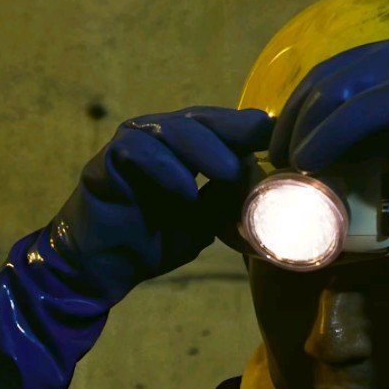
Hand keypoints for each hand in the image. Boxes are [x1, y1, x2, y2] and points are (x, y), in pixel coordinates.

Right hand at [54, 106, 272, 303]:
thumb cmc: (153, 240)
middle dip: (235, 128)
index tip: (285, 139)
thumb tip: (268, 182)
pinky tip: (187, 191)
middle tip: (265, 141)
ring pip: (170, 129)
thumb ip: (228, 199)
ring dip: (204, 149)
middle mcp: (157, 138)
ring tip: (231, 173)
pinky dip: (165, 169)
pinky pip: (136, 152)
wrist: (103, 269)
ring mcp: (130, 145)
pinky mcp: (106, 163)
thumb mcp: (205, 221)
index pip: (221, 126)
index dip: (251, 129)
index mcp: (183, 148)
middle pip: (200, 119)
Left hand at [271, 36, 388, 287]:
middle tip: (278, 167)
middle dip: (290, 126)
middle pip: (318, 86)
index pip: (323, 78)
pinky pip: (355, 115)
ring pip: (329, 98)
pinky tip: (312, 163)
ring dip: (302, 137)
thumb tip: (339, 165)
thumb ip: (380, 133)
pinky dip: (326, 141)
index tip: (281, 148)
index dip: (296, 113)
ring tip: (291, 172)